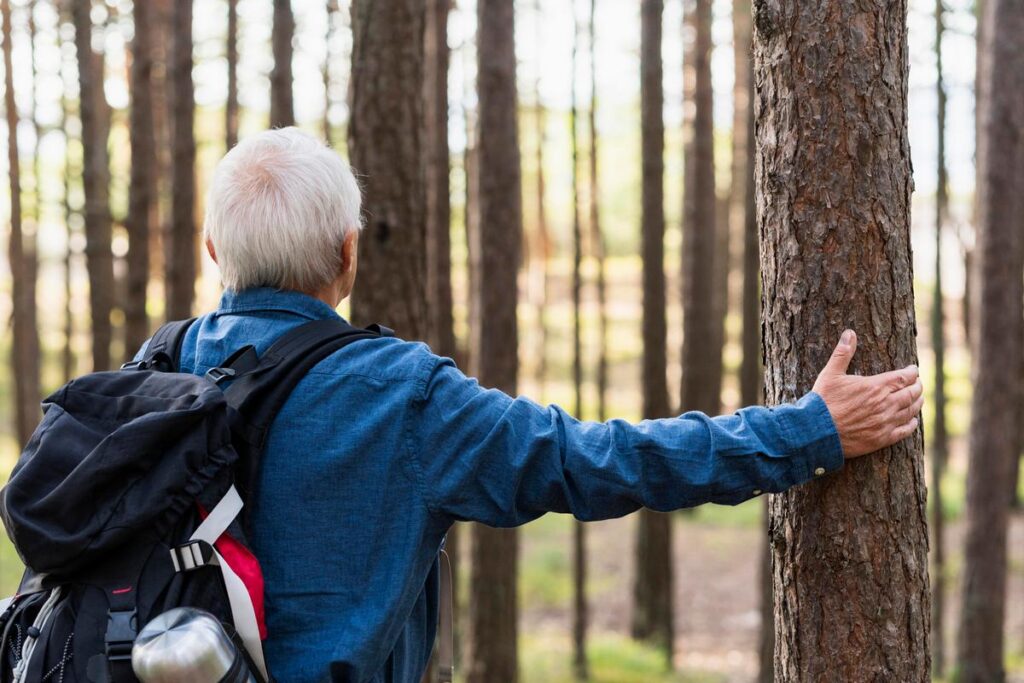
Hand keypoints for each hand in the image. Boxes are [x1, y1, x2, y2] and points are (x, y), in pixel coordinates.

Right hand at [811, 330, 922, 457]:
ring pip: (911, 410)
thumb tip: (849, 333)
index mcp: (876, 386)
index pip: (905, 376)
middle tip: (918, 383)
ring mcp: (886, 422)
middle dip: (918, 386)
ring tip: (918, 399)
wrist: (817, 431)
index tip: (913, 369)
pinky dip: (912, 424)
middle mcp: (886, 404)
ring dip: (917, 403)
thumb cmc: (823, 401)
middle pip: (912, 393)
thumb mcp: (831, 374)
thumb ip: (843, 353)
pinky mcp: (882, 438)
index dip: (912, 372)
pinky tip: (912, 420)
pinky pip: (905, 430)